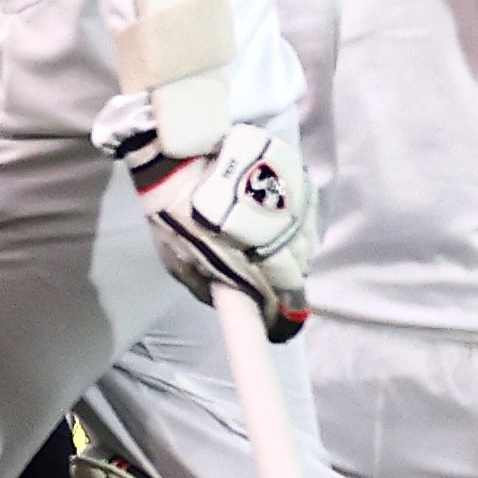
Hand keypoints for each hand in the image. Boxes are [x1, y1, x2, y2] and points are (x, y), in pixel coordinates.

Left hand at [128, 122, 315, 338]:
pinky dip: (298, 223)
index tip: (276, 324)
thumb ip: (204, 287)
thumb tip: (229, 303)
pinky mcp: (292, 176)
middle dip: (287, 283)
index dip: (282, 313)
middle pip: (297, 268)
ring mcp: (289, 203)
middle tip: (271, 284)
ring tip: (273, 251)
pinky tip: (281, 224)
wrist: (175, 153)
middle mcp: (279, 233)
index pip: (282, 295)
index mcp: (250, 258)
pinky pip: (306, 211)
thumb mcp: (176, 260)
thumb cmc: (171, 210)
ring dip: (294, 251)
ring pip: (305, 239)